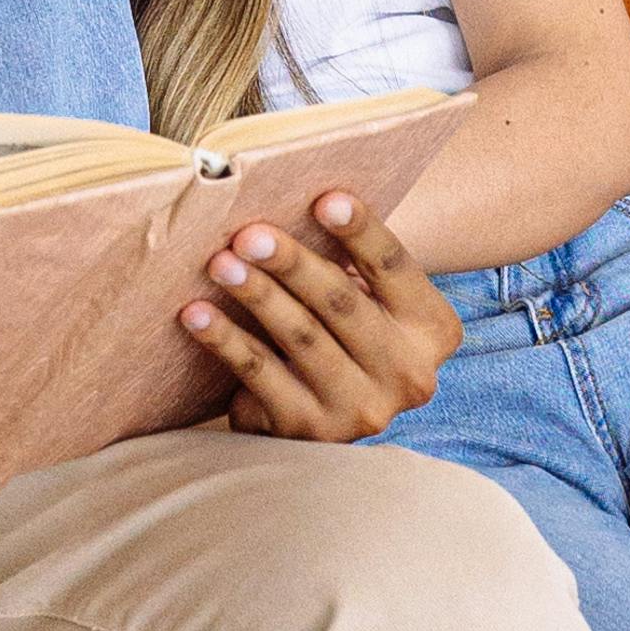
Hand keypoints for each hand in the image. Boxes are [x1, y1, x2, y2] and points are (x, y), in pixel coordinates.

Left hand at [180, 195, 460, 446]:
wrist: (323, 410)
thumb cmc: (340, 329)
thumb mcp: (366, 298)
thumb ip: (348, 259)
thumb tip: (296, 199)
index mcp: (432, 330)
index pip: (395, 269)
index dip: (362, 232)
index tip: (325, 199)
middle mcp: (409, 376)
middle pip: (344, 304)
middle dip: (293, 265)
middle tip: (249, 233)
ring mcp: (360, 410)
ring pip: (301, 338)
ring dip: (257, 296)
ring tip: (220, 264)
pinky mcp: (310, 431)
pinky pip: (261, 374)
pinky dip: (226, 340)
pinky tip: (197, 313)